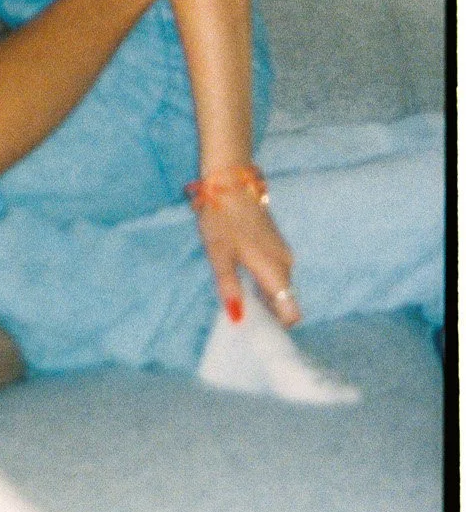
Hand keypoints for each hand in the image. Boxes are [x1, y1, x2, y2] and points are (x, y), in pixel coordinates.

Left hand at [194, 194, 298, 327]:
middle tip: (240, 313)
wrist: (231, 182)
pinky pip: (275, 272)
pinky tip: (241, 276)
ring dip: (263, 295)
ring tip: (238, 295)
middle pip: (284, 301)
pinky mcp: (276, 243)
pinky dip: (262, 280)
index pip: (292, 312)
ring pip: (280, 286)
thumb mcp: (220, 255)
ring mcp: (283, 252)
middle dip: (267, 312)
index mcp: (275, 271)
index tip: (257, 329)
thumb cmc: (223, 218)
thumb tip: (238, 318)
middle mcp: (286, 264)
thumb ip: (230, 287)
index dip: (278, 325)